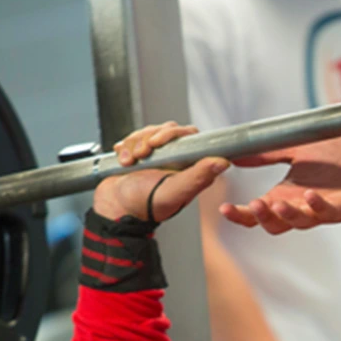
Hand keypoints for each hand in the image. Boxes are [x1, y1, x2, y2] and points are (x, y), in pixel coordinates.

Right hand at [94, 122, 229, 221]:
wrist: (116, 210)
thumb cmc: (145, 205)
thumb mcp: (174, 192)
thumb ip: (198, 177)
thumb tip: (223, 162)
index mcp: (190, 168)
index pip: (190, 136)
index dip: (173, 134)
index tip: (157, 142)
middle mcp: (176, 160)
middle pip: (168, 130)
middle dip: (150, 138)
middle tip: (142, 154)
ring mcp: (157, 156)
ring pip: (150, 132)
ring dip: (135, 144)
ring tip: (130, 162)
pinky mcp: (140, 153)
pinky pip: (134, 137)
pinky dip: (125, 147)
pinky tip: (124, 161)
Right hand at [219, 133, 340, 234]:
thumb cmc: (334, 151)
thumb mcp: (295, 150)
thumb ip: (266, 154)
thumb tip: (234, 154)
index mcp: (286, 195)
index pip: (258, 213)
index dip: (242, 215)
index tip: (225, 208)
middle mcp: (302, 206)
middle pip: (277, 225)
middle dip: (263, 218)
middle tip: (252, 206)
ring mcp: (325, 209)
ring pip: (302, 222)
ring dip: (288, 214)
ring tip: (276, 203)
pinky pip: (331, 213)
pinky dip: (319, 206)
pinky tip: (310, 195)